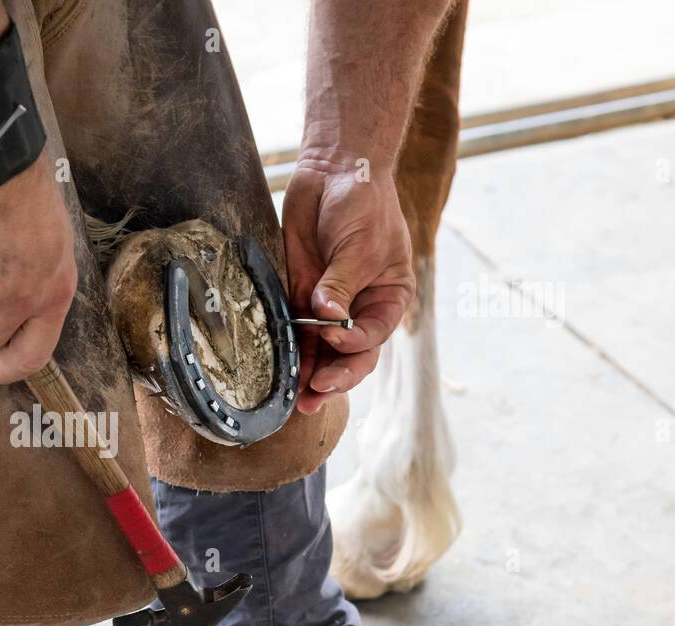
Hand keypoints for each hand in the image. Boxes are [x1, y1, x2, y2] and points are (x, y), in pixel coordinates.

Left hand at [281, 156, 414, 413]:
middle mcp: (362, 309)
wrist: (334, 171)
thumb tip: (327, 318)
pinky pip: (299, 334)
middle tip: (316, 391)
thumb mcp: (359, 246)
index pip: (374, 334)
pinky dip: (294, 356)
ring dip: (312, 377)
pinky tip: (285, 379)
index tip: (333, 334)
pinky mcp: (303, 297)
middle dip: (335, 376)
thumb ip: (340, 284)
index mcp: (389, 298)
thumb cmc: (361, 204)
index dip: (354, 342)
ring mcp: (332, 306)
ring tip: (300, 404)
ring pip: (324, 353)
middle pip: (352, 354)